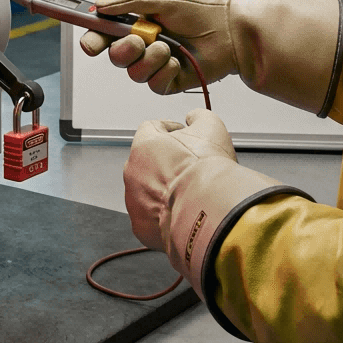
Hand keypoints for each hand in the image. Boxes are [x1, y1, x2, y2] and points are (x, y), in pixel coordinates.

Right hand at [80, 0, 342, 114]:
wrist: (231, 27)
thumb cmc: (201, 5)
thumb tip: (99, 6)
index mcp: (136, 20)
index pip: (104, 33)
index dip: (93, 40)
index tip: (90, 43)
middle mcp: (143, 43)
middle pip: (114, 57)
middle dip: (122, 51)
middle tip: (137, 41)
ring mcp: (156, 63)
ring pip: (133, 73)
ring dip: (148, 60)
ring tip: (168, 47)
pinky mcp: (170, 80)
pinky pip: (154, 84)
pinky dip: (164, 72)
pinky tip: (178, 60)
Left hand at [123, 109, 237, 252]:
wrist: (207, 209)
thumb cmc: (206, 170)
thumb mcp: (211, 127)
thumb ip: (198, 116)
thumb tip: (193, 117)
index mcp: (143, 145)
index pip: (150, 128)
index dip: (169, 129)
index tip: (182, 134)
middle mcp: (132, 172)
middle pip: (147, 161)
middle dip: (165, 162)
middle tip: (188, 166)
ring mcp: (133, 200)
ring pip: (146, 190)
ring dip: (163, 190)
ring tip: (187, 192)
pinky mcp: (141, 226)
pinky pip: (150, 217)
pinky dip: (164, 215)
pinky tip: (182, 212)